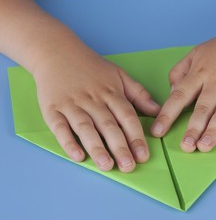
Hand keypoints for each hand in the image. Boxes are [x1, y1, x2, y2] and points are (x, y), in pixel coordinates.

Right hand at [33, 50, 159, 171]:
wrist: (57, 52)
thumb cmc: (92, 68)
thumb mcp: (120, 76)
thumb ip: (139, 95)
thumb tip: (158, 112)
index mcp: (111, 93)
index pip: (127, 116)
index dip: (136, 136)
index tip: (144, 155)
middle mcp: (93, 100)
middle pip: (108, 125)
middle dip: (120, 147)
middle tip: (129, 166)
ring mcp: (72, 104)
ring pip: (86, 128)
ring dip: (97, 147)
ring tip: (107, 165)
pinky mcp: (52, 109)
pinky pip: (60, 127)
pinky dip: (68, 142)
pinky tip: (78, 156)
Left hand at [151, 25, 215, 151]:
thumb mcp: (197, 52)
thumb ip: (180, 71)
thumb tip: (171, 92)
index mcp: (200, 72)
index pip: (179, 95)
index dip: (167, 114)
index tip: (157, 132)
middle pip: (203, 106)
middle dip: (193, 127)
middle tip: (186, 147)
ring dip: (215, 129)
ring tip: (205, 146)